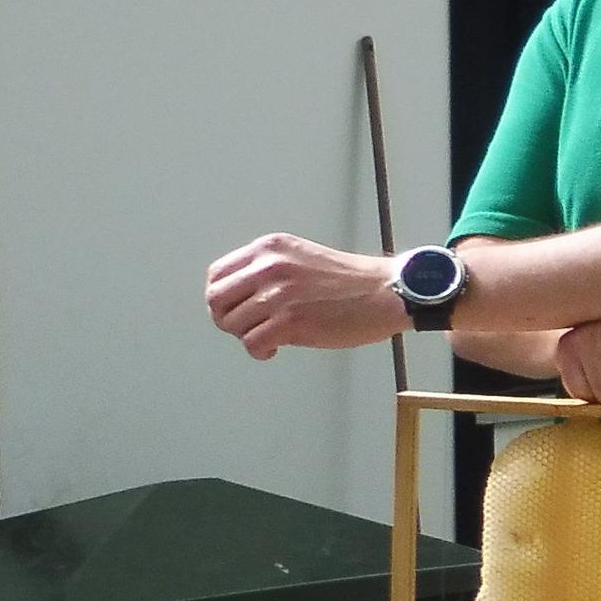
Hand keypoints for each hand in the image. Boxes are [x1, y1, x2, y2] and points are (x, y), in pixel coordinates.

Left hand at [206, 234, 402, 356]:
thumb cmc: (352, 281)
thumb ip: (269, 270)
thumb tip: (242, 298)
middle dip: (227, 319)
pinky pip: (251, 343)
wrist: (385, 292)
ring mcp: (277, 295)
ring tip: (270, 337)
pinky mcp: (289, 322)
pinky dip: (260, 351)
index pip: (217, 273)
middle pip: (216, 299)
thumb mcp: (300, 258)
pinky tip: (276, 348)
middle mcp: (268, 267)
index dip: (222, 297)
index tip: (236, 308)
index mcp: (269, 249)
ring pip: (232, 324)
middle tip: (247, 327)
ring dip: (247, 336)